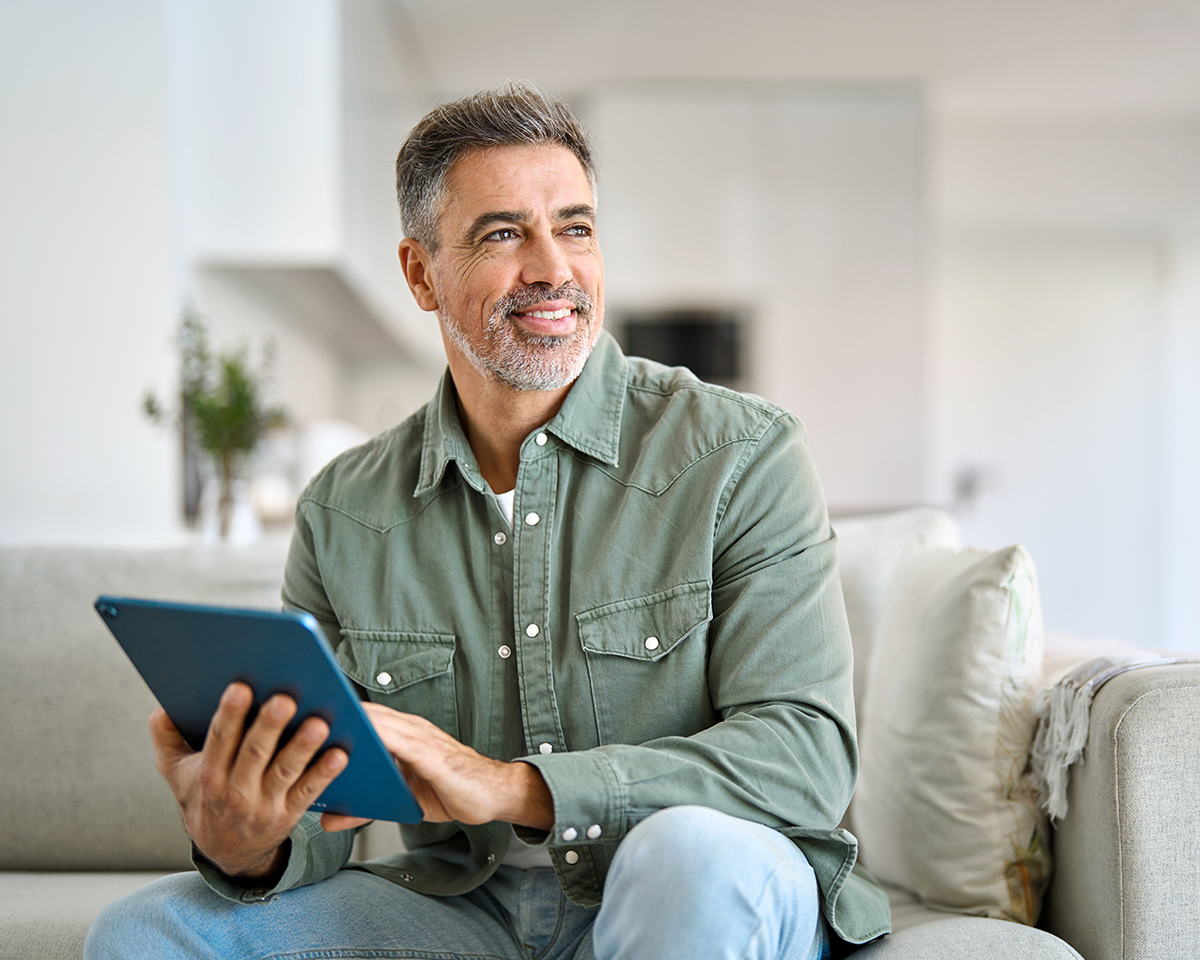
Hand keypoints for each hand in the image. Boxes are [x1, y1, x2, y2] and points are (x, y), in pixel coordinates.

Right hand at [150, 682, 347, 878]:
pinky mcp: (289, 814)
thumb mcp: (175, 771)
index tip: (241, 688)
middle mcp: (235, 792)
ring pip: (285, 772)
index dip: (229, 715)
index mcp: (209, 774)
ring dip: (303, 748)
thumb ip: (166, 735)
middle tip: (285, 700)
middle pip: (255, 754)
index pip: (219, 741)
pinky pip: (309, 792)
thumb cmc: (203, 796)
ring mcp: (264, 805)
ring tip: (319, 724)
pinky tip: (340, 754)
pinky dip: (324, 774)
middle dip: (269, 726)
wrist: (225, 851)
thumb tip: (164, 704)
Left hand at [319, 704, 551, 832]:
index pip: (360, 718)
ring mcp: (419, 738)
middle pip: (362, 714)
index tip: (296, 710)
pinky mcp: (431, 753)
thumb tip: (327, 820)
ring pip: (376, 722)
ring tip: (310, 718)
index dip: (330, 712)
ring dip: (344, 719)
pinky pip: (399, 740)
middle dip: (329, 710)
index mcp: (399, 735)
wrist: (493, 795)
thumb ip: (365, 810)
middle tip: (293, 707)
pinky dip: (375, 735)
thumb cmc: (450, 791)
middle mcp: (407, 729)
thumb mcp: (400, 803)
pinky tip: (352, 736)